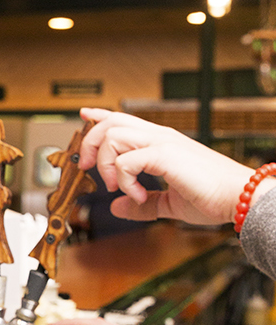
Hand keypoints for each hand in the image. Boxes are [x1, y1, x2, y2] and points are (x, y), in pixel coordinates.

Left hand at [78, 108, 258, 226]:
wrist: (238, 197)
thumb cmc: (212, 197)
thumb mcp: (169, 203)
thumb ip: (142, 204)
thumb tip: (117, 208)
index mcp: (162, 142)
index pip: (124, 119)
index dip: (100, 116)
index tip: (85, 116)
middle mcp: (160, 136)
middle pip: (112, 122)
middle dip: (92, 143)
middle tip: (90, 169)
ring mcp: (162, 142)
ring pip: (114, 136)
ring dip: (108, 165)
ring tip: (117, 187)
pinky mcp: (165, 154)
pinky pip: (127, 161)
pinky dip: (125, 181)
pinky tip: (139, 195)